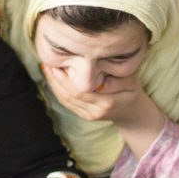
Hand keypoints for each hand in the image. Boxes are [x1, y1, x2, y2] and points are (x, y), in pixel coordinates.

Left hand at [39, 64, 159, 128]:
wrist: (132, 112)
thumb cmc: (131, 91)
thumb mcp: (131, 82)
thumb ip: (117, 81)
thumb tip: (100, 81)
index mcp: (106, 103)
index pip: (80, 91)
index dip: (66, 78)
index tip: (58, 63)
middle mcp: (94, 112)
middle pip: (69, 96)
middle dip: (55, 79)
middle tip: (47, 62)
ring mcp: (88, 115)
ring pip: (65, 100)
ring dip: (53, 84)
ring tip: (46, 68)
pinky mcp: (83, 115)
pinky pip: (66, 103)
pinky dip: (57, 90)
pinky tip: (52, 78)